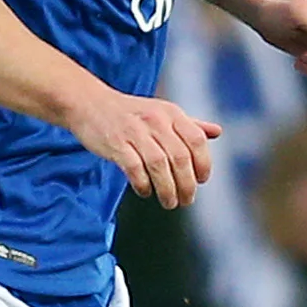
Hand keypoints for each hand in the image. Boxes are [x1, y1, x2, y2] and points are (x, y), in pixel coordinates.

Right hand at [70, 89, 218, 207]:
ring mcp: (135, 131)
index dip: (203, 164)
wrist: (89, 103)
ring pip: (159, 165)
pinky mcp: (116, 143)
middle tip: (187, 200)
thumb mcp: (163, 113)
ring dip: (167, 189)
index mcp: (171, 113)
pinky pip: (134, 168)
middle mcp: (156, 120)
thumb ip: (189, 124)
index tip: (201, 181)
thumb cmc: (131, 113)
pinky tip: (145, 191)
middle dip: (187, 185)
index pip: (196, 140)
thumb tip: (217, 132)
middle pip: (180, 158)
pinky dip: (143, 184)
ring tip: (169, 202)